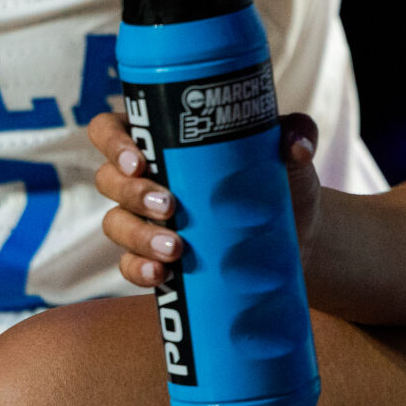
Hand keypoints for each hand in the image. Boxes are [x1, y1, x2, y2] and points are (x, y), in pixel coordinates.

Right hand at [86, 108, 320, 288]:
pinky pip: (128, 265)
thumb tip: (295, 144)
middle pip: (108, 179)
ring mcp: (145, 221)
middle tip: (170, 205)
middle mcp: (145, 178)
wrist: (295, 236)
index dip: (113, 142)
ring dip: (138, 235)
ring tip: (175, 247)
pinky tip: (161, 275)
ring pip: (115, 224)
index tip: (141, 159)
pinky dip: (139, 270)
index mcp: (161, 139)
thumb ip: (297, 132)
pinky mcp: (155, 259)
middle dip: (132, 193)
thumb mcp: (289, 151)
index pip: (110, 130)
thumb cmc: (280, 178)